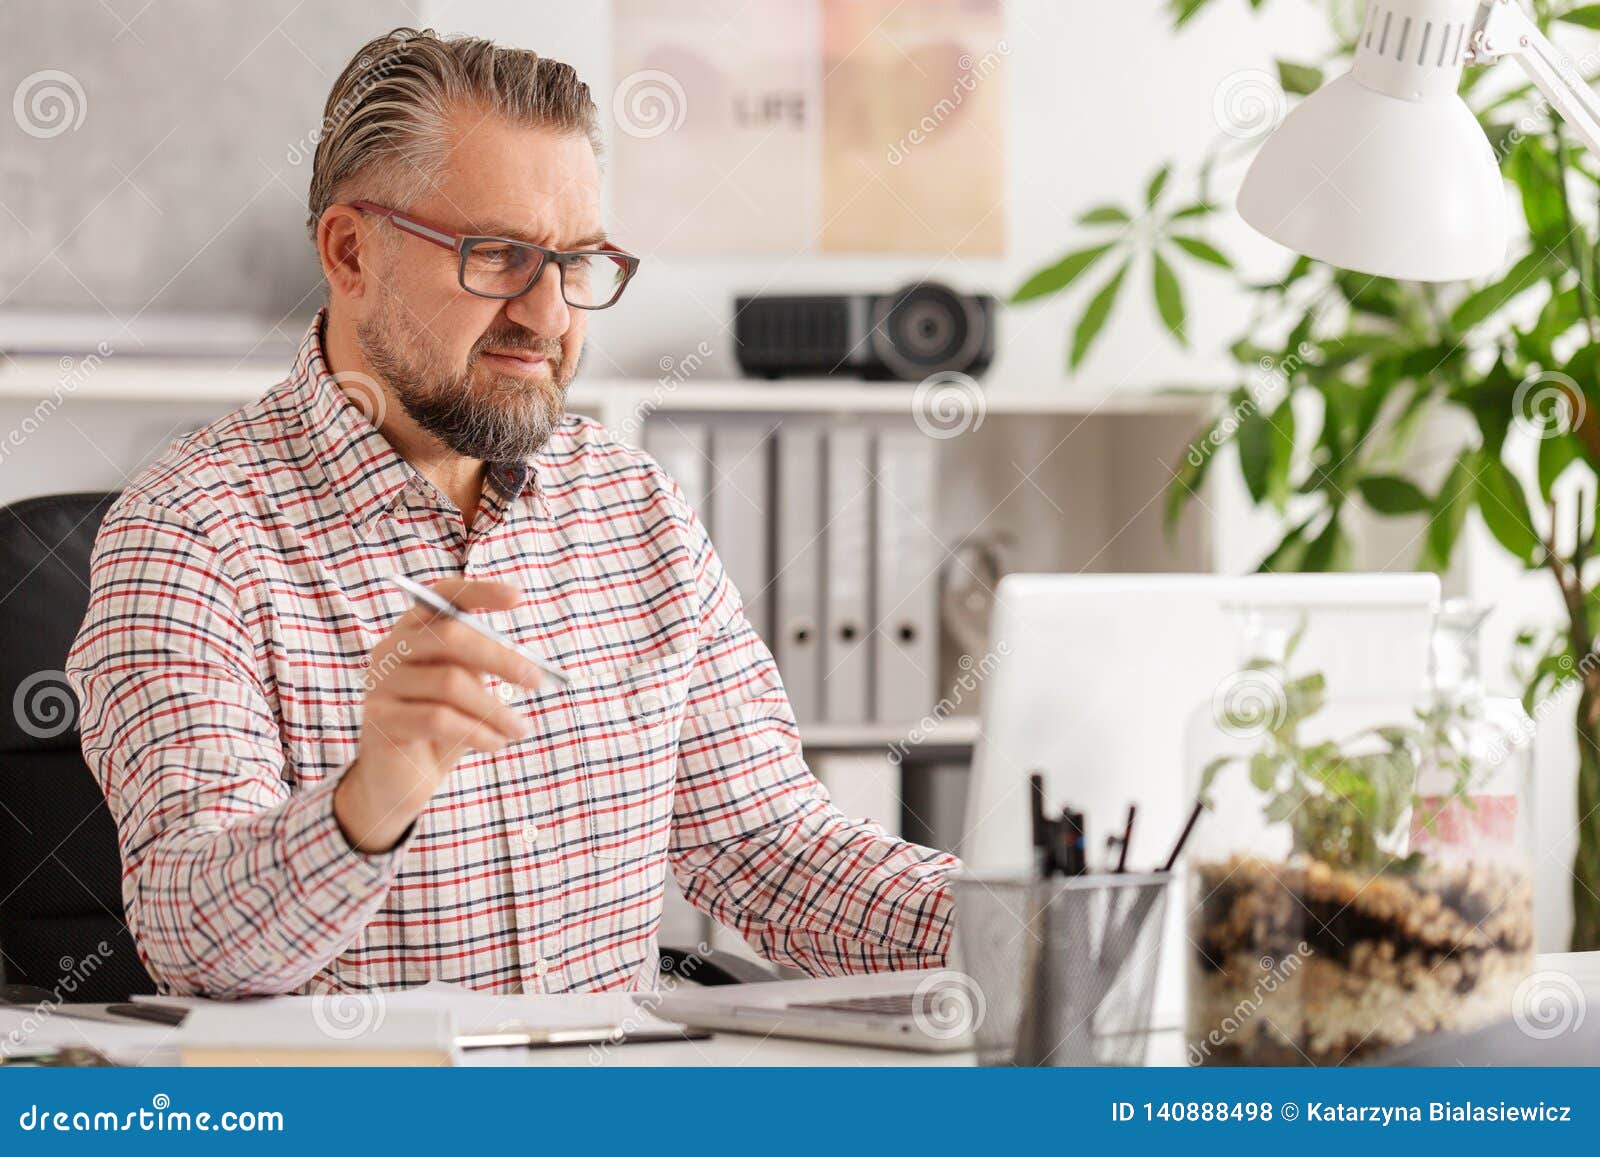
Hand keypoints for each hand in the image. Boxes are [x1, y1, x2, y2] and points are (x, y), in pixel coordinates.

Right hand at [333, 579, 545, 852]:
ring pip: (450, 683)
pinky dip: (477, 731)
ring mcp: (380, 683)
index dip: (479, 591)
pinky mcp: (380, 719)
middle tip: (536, 681)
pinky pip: (438, 719)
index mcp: (414, 631)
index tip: (518, 598)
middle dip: (501, 658)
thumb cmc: (441, 728)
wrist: (399, 780)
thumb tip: (526, 664)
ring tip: (521, 729)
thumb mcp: (466, 691)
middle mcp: (391, 649)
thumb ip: (482, 667)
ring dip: (496, 708)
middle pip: (451, 637)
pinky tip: (496, 744)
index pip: (442, 596)